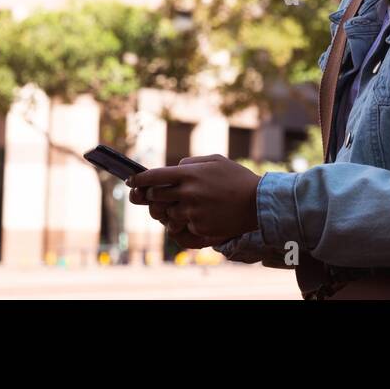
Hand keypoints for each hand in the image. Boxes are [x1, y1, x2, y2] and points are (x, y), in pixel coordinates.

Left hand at [127, 154, 261, 242]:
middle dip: (151, 196)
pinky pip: (183, 226)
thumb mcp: (215, 161)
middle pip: (154, 197)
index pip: (154, 176)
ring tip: (186, 205)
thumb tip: (172, 170)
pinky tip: (202, 215)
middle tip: (155, 195)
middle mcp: (188, 193)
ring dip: (170, 211)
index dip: (138, 179)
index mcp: (190, 174)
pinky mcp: (198, 227)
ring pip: (167, 214)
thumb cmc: (237, 179)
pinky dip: (187, 222)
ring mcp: (192, 212)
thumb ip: (191, 164)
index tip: (131, 182)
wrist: (257, 203)